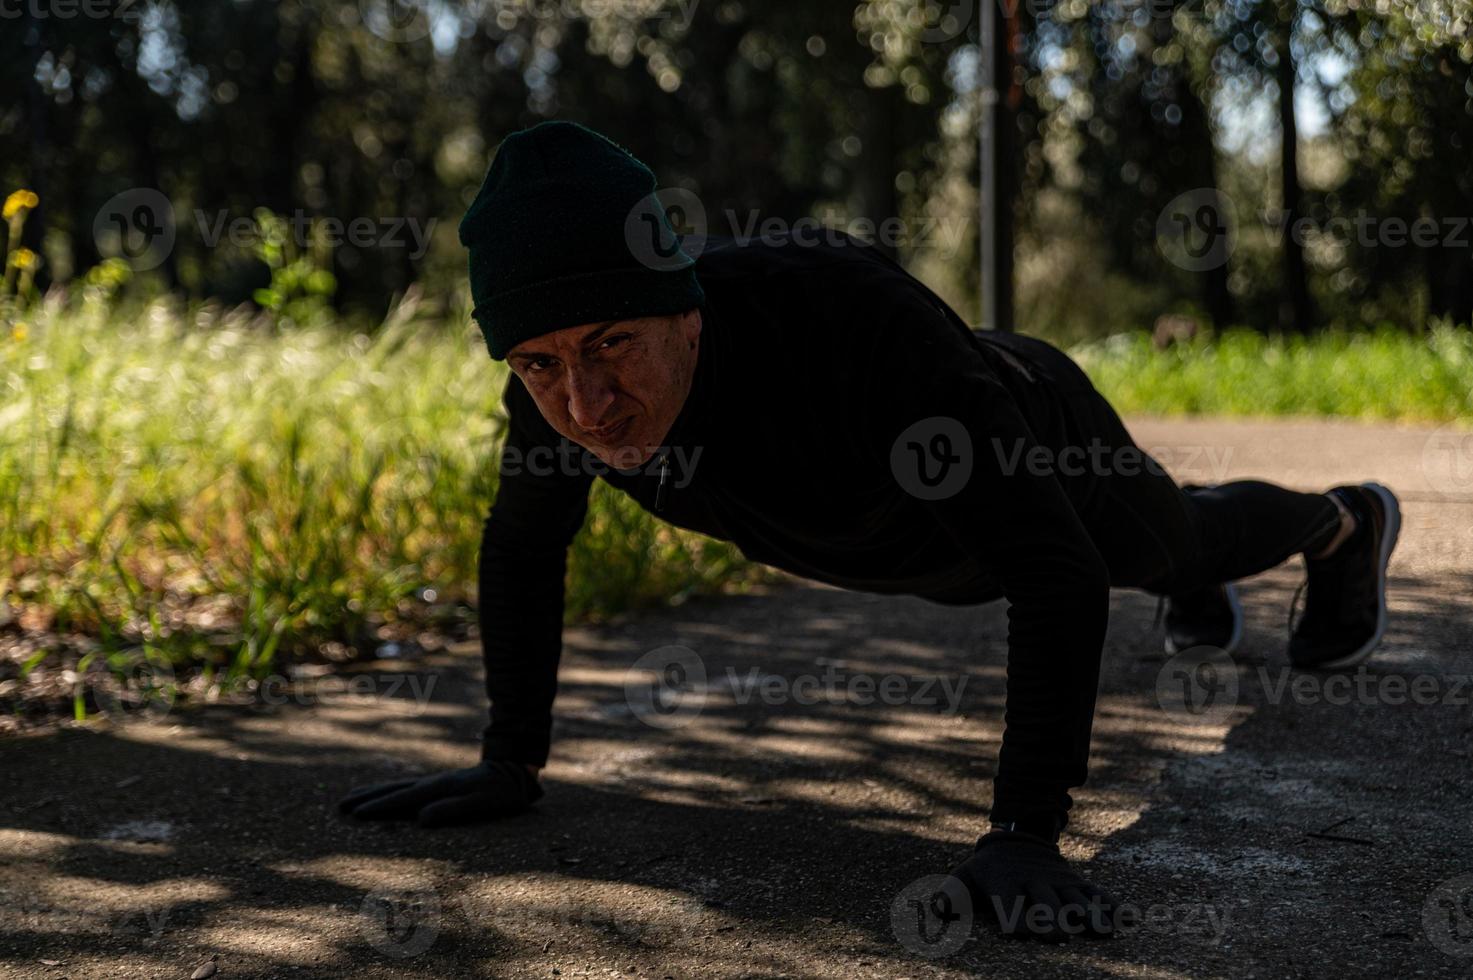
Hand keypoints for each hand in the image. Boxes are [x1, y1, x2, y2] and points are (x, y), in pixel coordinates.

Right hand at [338, 759, 542, 826]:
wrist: (513, 772)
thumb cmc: (500, 794)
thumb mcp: (482, 804)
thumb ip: (453, 810)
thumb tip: (420, 819)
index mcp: (439, 788)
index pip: (403, 800)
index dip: (379, 808)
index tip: (355, 815)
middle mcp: (432, 782)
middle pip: (393, 790)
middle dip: (367, 798)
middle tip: (340, 805)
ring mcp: (434, 781)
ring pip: (397, 785)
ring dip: (373, 791)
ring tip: (350, 797)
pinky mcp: (438, 783)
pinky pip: (406, 785)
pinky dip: (389, 789)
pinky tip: (383, 793)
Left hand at [947, 830, 1117, 940]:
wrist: (1018, 840)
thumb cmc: (987, 871)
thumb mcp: (965, 876)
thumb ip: (951, 894)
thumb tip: (935, 910)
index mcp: (1006, 884)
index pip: (1010, 903)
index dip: (1015, 917)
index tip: (1022, 932)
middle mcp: (1035, 883)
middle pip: (1046, 902)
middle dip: (1053, 918)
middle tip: (1060, 934)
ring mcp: (1059, 882)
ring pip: (1077, 898)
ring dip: (1090, 914)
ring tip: (1104, 931)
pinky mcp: (1077, 881)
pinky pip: (1098, 893)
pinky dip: (1113, 905)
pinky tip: (1129, 920)